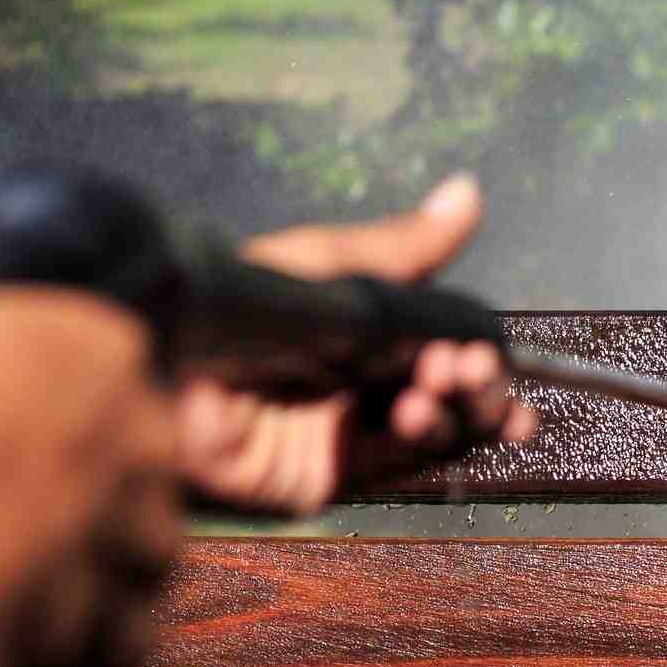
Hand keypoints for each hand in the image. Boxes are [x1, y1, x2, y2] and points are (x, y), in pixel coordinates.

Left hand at [174, 175, 538, 515]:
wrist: (177, 369)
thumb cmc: (244, 304)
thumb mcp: (330, 264)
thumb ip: (405, 247)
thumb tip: (469, 193)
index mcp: (356, 327)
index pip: (438, 340)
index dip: (474, 347)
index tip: (489, 345)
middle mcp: (356, 379)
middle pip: (450, 389)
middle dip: (477, 382)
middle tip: (471, 368)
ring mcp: (345, 429)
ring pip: (438, 428)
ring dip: (460, 410)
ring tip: (447, 385)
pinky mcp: (329, 474)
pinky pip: (397, 462)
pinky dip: (425, 439)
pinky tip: (422, 413)